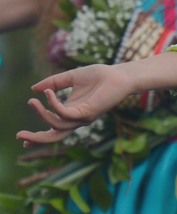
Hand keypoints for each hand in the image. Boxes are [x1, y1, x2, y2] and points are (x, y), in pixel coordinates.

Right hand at [17, 65, 133, 145]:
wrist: (119, 74)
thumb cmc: (99, 76)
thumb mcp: (71, 77)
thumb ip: (53, 83)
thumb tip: (34, 89)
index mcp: (72, 112)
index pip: (54, 129)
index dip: (38, 136)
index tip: (22, 139)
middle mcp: (77, 119)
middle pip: (54, 137)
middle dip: (36, 139)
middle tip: (20, 136)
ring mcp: (83, 118)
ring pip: (57, 125)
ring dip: (42, 114)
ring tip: (33, 101)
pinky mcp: (89, 113)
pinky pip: (66, 114)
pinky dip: (54, 104)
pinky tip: (49, 93)